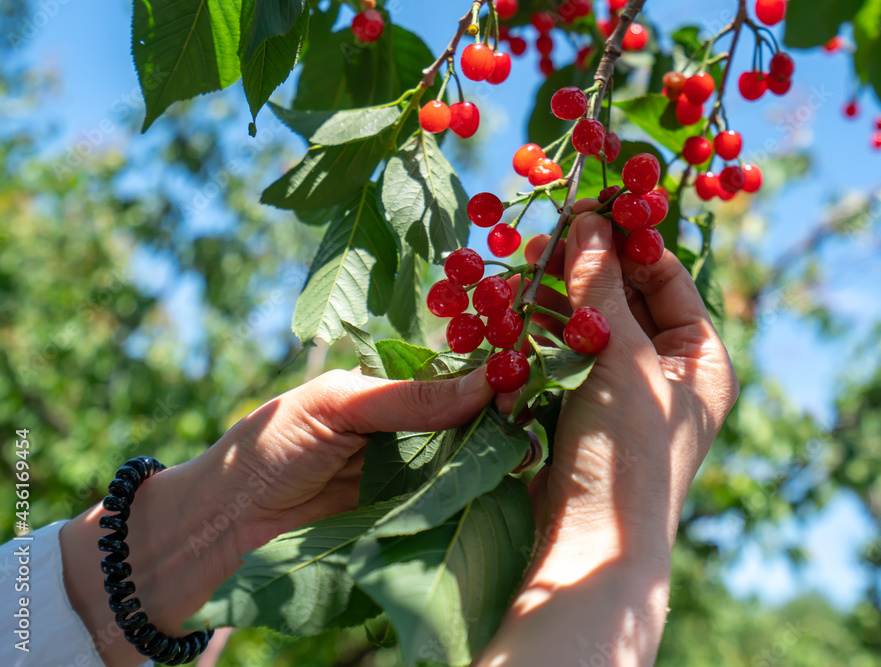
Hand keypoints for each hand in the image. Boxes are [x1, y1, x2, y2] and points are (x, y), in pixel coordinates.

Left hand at [60, 368, 493, 666]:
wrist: (230, 522)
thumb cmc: (270, 445)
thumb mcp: (336, 406)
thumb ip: (408, 397)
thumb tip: (486, 381)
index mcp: (389, 388)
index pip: (453, 373)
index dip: (490, 371)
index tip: (525, 374)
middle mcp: (407, 427)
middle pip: (471, 417)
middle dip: (504, 416)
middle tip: (534, 421)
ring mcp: (409, 472)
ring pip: (467, 459)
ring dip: (495, 456)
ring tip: (529, 452)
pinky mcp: (408, 512)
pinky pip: (450, 498)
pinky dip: (476, 493)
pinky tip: (505, 485)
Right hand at [475, 200, 737, 666]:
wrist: (589, 545)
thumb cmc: (627, 448)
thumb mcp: (621, 359)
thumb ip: (600, 287)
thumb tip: (588, 218)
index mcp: (702, 358)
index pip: (667, 277)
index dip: (630, 237)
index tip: (592, 201)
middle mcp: (666, 372)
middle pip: (623, 297)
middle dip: (585, 265)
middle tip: (546, 230)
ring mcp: (620, 391)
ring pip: (586, 325)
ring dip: (557, 294)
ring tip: (524, 260)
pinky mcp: (579, 409)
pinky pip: (561, 354)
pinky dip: (540, 330)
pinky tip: (513, 303)